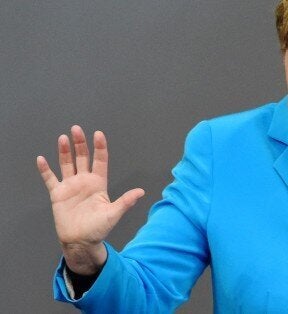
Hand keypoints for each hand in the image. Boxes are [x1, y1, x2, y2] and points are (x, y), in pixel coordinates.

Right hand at [37, 125, 143, 274]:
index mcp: (99, 183)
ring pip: (67, 164)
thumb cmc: (99, 229)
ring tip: (63, 138)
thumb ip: (125, 201)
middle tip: (77, 129)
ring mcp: (70, 187)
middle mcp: (84, 181)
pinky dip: (45, 170)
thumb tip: (141, 192)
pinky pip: (50, 179)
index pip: (100, 161)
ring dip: (64, 151)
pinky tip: (41, 159)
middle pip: (82, 158)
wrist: (81, 242)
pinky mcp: (58, 195)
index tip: (98, 134)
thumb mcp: (114, 214)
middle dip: (80, 144)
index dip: (99, 147)